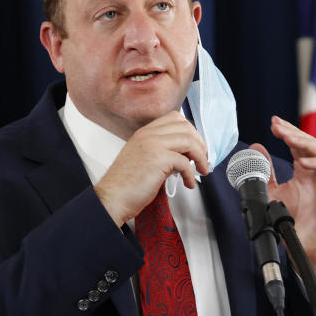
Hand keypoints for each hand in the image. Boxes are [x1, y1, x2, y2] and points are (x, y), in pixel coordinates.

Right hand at [94, 111, 208, 226]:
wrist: (112, 197)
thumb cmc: (126, 184)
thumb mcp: (144, 159)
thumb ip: (162, 152)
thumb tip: (184, 155)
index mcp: (144, 133)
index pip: (174, 118)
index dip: (190, 131)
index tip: (196, 145)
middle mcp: (148, 135)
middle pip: (185, 127)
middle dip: (199, 143)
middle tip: (203, 158)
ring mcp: (153, 144)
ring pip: (188, 140)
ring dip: (200, 157)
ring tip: (201, 170)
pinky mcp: (158, 159)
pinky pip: (185, 162)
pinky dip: (191, 174)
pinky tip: (188, 183)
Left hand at [253, 116, 315, 292]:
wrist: (301, 245)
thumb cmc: (292, 220)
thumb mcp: (272, 192)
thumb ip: (265, 172)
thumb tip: (255, 148)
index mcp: (305, 171)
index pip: (299, 144)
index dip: (288, 132)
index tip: (273, 123)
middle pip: (311, 144)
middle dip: (294, 133)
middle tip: (278, 126)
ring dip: (306, 144)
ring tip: (289, 139)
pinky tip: (303, 161)